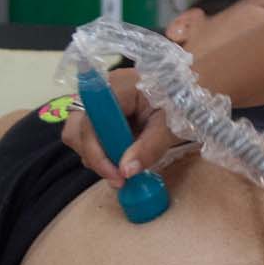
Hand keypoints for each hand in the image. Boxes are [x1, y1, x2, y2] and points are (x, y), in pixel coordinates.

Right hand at [61, 68, 185, 185]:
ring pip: (78, 136)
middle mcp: (99, 93)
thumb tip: (126, 172)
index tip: (117, 175)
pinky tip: (123, 157)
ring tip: (123, 166)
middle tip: (119, 176)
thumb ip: (149, 148)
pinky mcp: (101, 115)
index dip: (97, 153)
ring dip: (97, 156)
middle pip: (75, 130)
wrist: (188, 90)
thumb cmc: (182, 101)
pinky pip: (90, 137)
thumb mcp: (170, 126)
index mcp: (117, 87)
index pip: (90, 123)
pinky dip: (103, 152)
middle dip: (94, 157)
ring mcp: (97, 104)